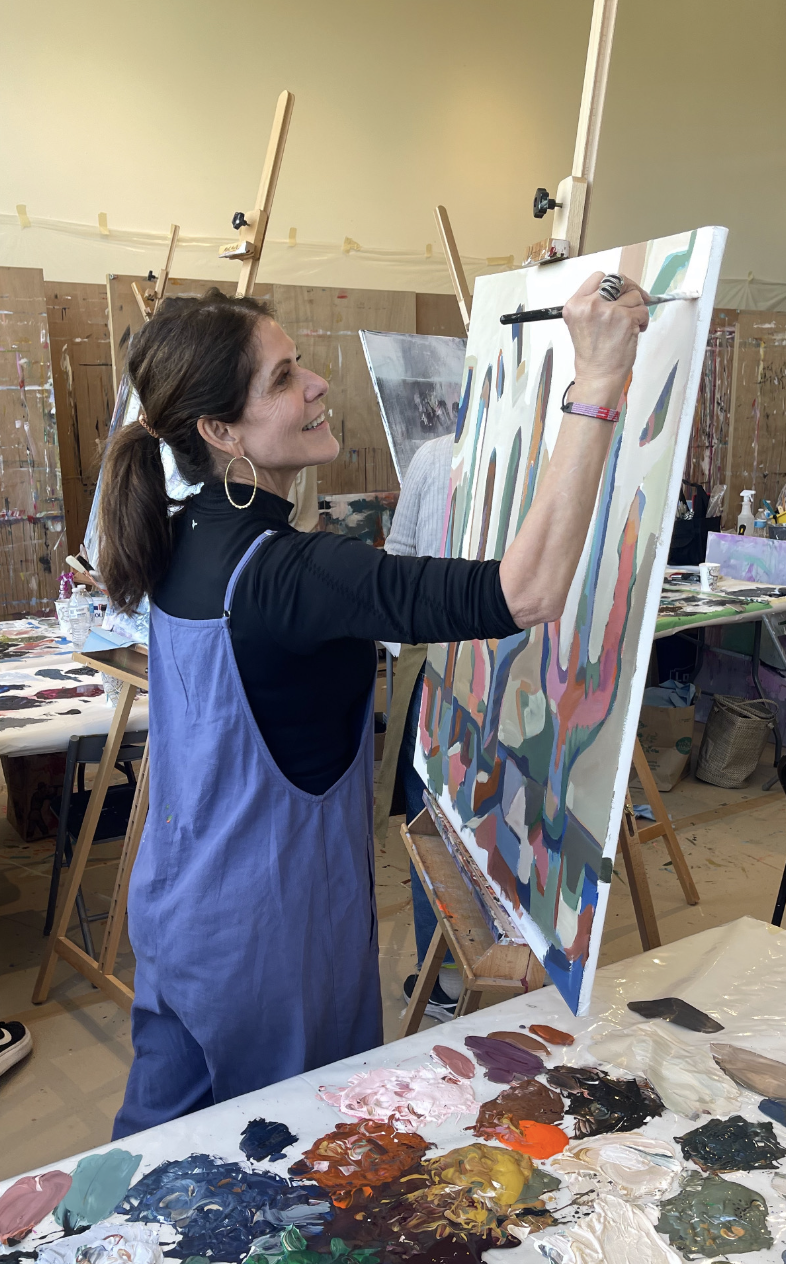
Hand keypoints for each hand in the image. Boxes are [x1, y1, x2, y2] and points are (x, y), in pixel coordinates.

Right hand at [562, 272, 649, 408]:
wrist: (597, 376)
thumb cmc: (592, 356)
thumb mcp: (581, 324)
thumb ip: (593, 304)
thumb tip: (618, 291)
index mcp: (575, 304)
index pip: (598, 277)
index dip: (613, 283)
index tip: (621, 291)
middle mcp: (589, 304)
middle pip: (617, 280)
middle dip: (630, 289)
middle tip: (637, 299)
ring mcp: (608, 310)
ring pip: (633, 295)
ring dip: (637, 308)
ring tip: (631, 324)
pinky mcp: (625, 318)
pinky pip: (642, 310)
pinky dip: (643, 320)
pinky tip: (635, 330)